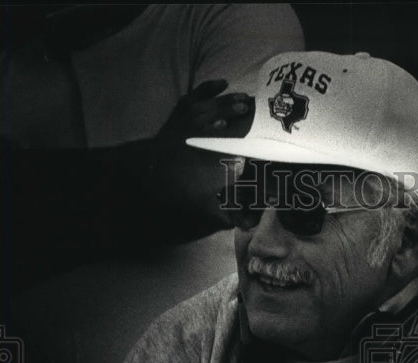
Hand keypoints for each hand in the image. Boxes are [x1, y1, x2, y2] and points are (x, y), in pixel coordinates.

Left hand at [143, 79, 252, 234]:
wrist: (147, 175)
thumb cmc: (178, 191)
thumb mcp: (203, 207)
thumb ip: (226, 215)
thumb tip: (246, 222)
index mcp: (217, 152)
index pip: (245, 140)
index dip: (259, 137)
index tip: (270, 138)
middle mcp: (208, 130)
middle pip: (236, 116)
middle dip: (251, 115)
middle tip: (263, 116)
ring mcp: (193, 117)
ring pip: (220, 103)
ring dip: (236, 102)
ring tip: (249, 102)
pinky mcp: (182, 111)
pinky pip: (199, 94)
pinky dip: (212, 87)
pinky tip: (224, 83)